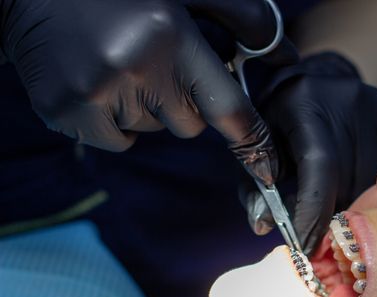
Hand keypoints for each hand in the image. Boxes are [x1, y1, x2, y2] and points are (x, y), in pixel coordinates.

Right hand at [0, 0, 292, 183]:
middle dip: (181, 102)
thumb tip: (285, 56)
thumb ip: (242, 18)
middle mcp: (134, 70)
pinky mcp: (67, 113)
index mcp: (170, 37)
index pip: (227, 109)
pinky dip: (118, 122)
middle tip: (154, 62)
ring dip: (147, 108)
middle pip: (188, 126)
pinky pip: (119, 142)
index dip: (252, 144)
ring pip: (154, 132)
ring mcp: (95, 96)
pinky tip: (99, 84)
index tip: (268, 173)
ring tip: (120, 65)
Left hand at [241, 52, 376, 254]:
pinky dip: (372, 188)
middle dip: (328, 212)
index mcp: (304, 104)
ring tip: (332, 197)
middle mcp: (347, 101)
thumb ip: (254, 186)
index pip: (320, 167)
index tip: (305, 245)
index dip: (313, 211)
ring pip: (371, 182)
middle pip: (347, 180)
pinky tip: (352, 180)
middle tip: (314, 222)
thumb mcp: (259, 145)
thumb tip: (263, 227)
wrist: (318, 79)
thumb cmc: (281, 118)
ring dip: (350, 201)